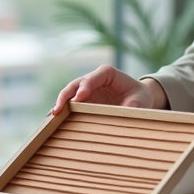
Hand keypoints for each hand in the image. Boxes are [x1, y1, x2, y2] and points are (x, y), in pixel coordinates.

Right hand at [49, 65, 166, 114]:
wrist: (138, 100)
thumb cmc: (139, 97)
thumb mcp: (140, 101)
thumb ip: (133, 107)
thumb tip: (125, 114)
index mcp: (108, 73)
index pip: (95, 76)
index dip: (86, 86)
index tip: (80, 98)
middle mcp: (94, 80)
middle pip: (77, 84)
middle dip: (67, 95)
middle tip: (59, 109)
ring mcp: (87, 90)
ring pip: (70, 93)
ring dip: (61, 103)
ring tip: (53, 116)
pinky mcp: (83, 101)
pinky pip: (70, 104)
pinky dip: (63, 111)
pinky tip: (55, 120)